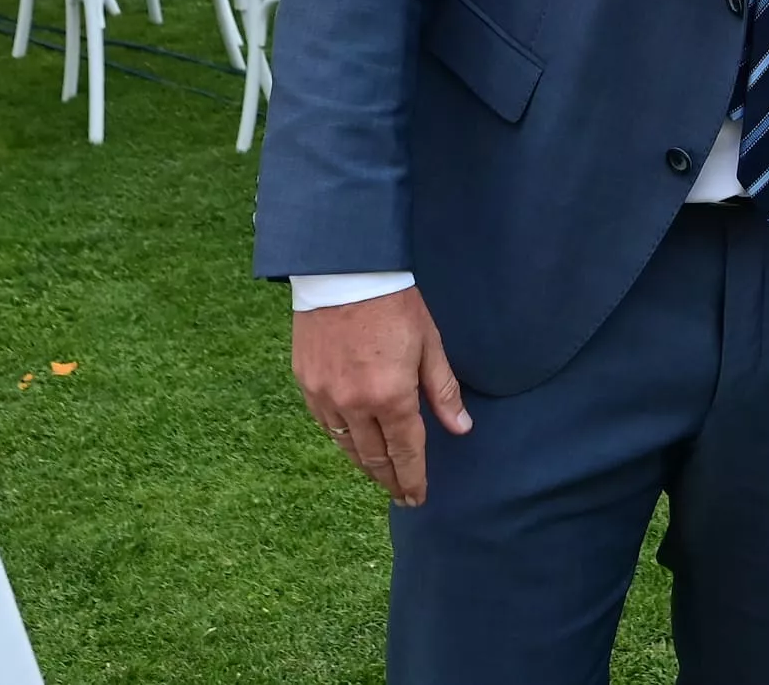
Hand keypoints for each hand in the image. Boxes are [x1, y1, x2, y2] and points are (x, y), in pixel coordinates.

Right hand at [292, 287, 468, 505]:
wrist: (343, 272)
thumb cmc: (393, 304)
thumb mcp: (429, 345)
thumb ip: (443, 391)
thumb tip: (461, 428)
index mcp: (391, 397)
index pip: (405, 453)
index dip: (413, 478)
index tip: (418, 497)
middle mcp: (355, 405)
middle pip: (374, 458)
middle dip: (391, 480)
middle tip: (402, 495)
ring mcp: (326, 396)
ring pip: (346, 447)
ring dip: (366, 466)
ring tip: (381, 476)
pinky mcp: (306, 384)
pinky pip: (325, 426)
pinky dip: (342, 440)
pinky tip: (353, 444)